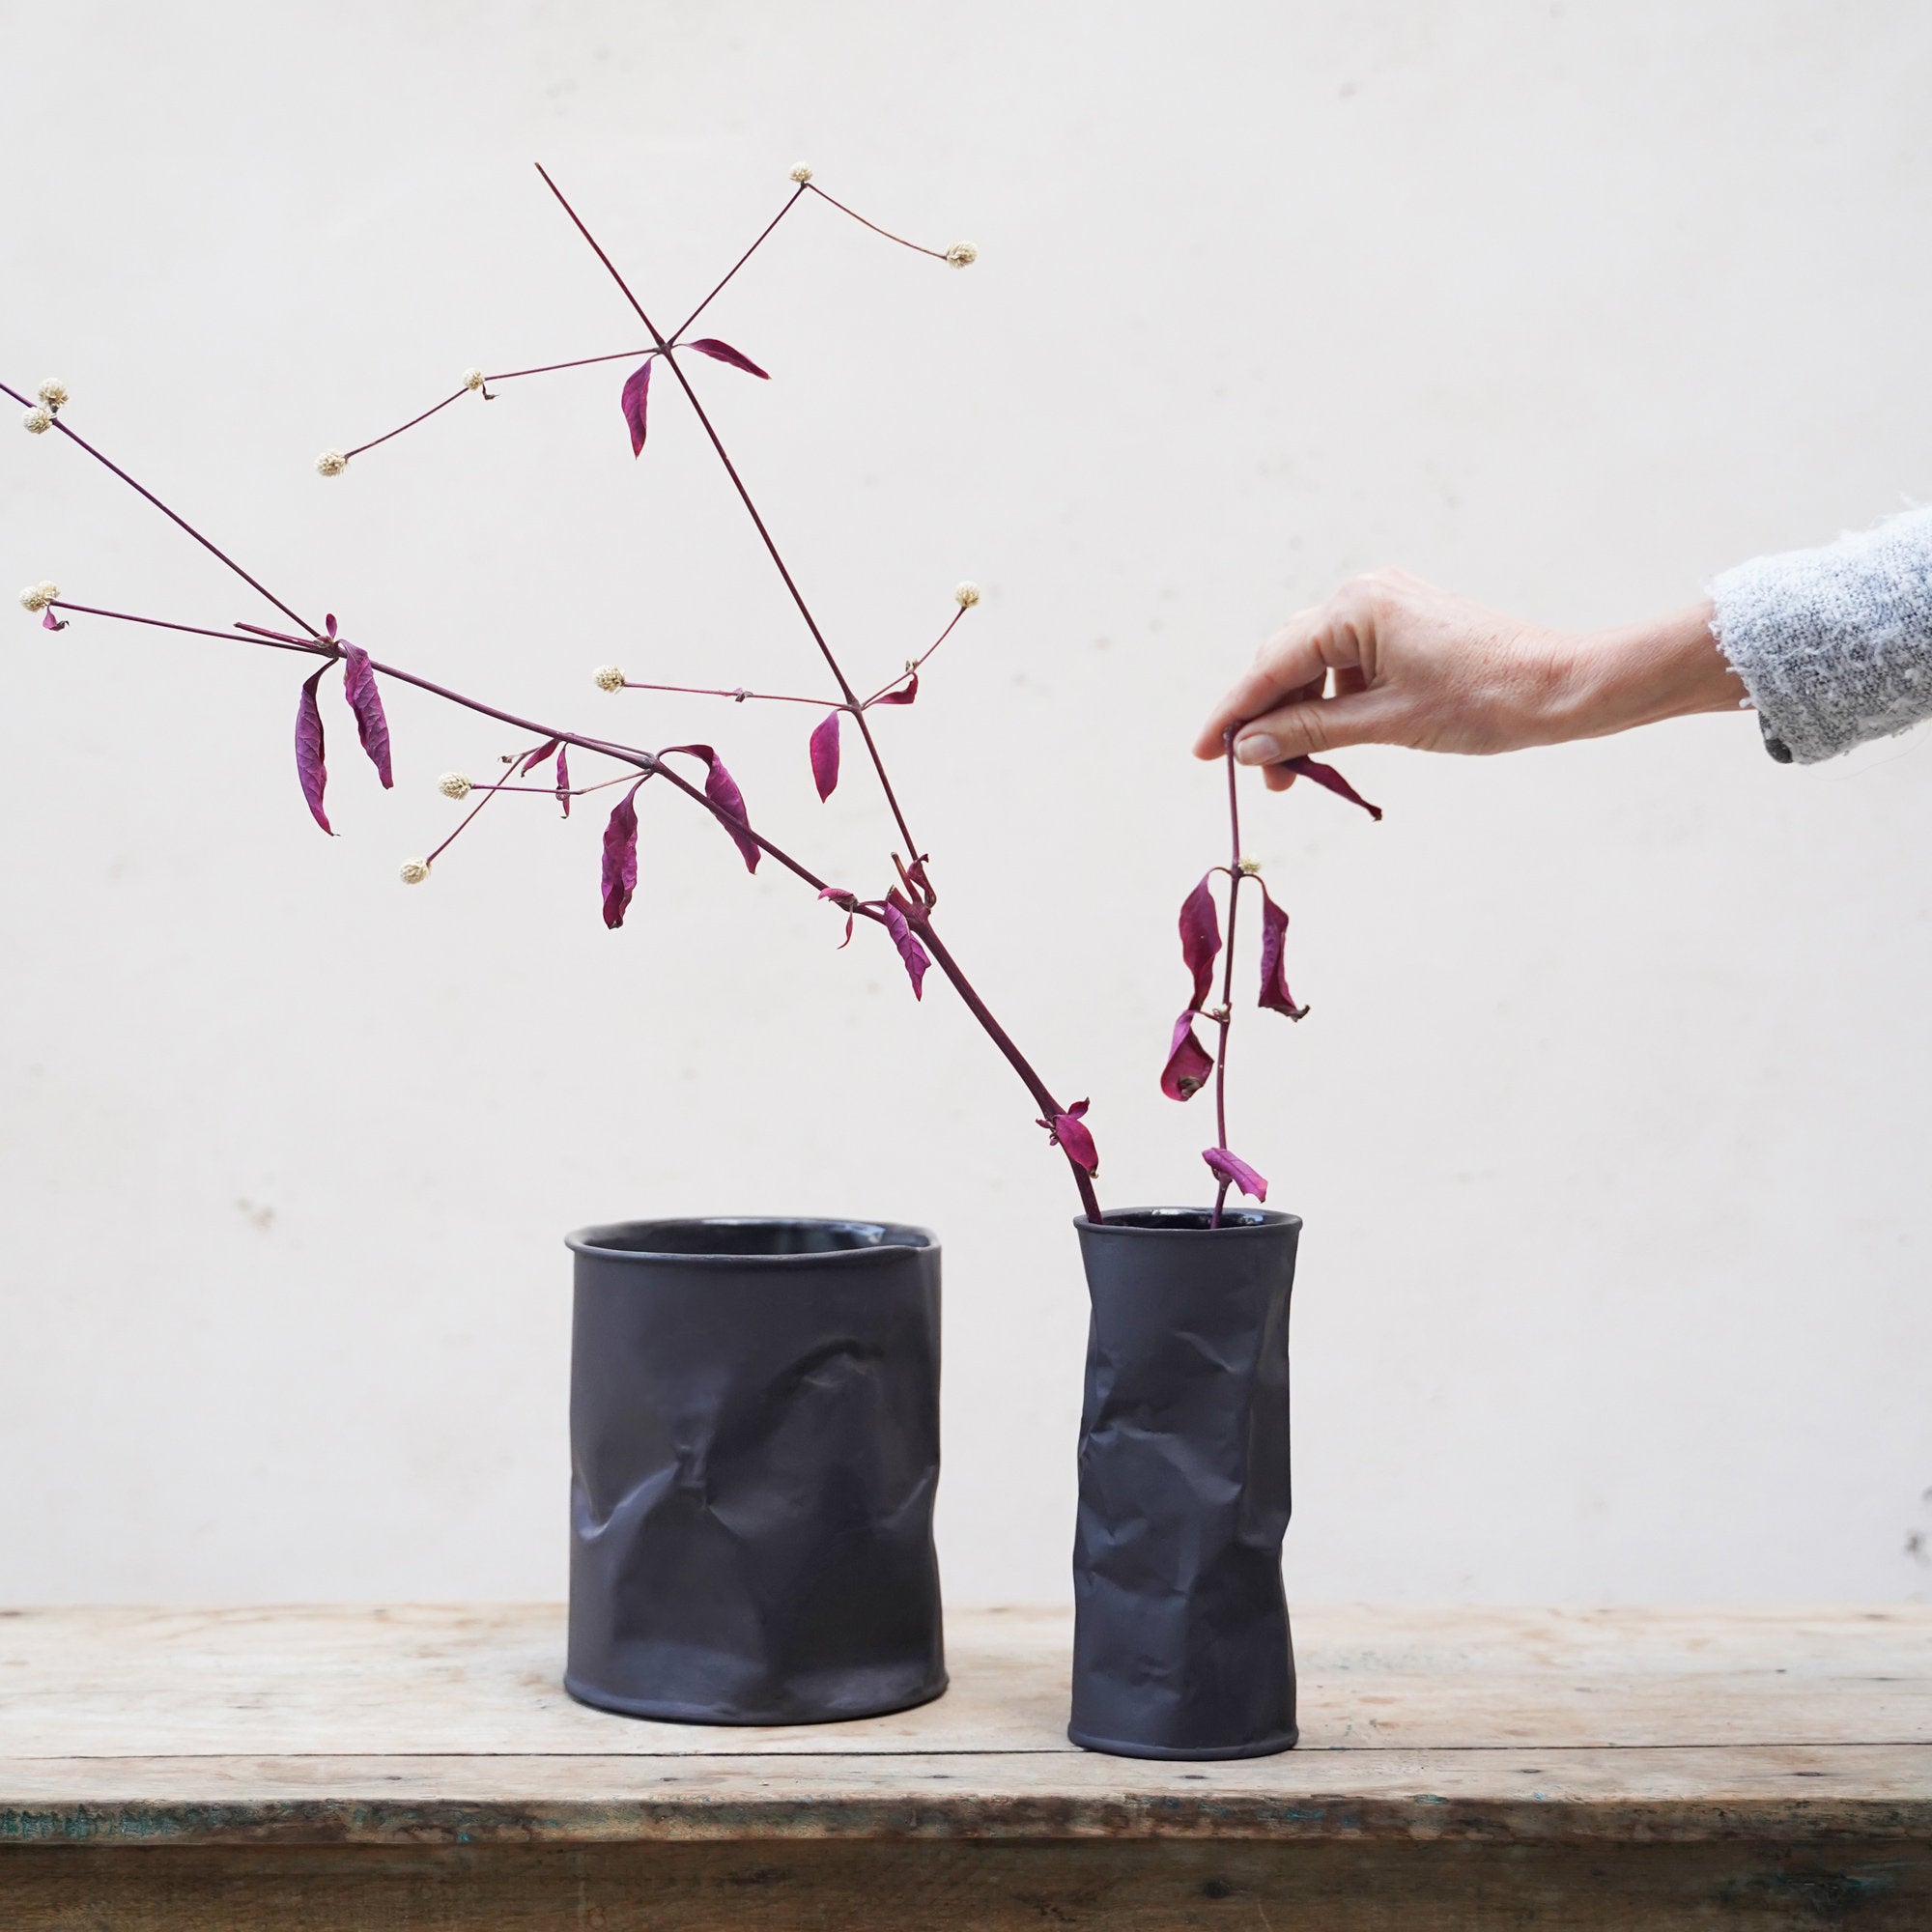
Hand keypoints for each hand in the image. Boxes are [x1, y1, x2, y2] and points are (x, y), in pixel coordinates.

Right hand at [1193, 569, 1741, 787]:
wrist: (1561, 687)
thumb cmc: (1483, 702)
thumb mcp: (1386, 722)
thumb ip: (1309, 730)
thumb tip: (1249, 747)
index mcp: (1354, 608)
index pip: (1272, 665)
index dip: (1233, 714)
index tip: (1202, 754)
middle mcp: (1363, 594)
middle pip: (1287, 659)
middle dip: (1268, 719)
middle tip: (1261, 777)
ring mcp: (1386, 604)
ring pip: (1316, 663)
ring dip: (1300, 715)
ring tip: (1297, 771)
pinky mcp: (1405, 622)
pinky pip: (1348, 662)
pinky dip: (1332, 701)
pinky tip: (1332, 740)